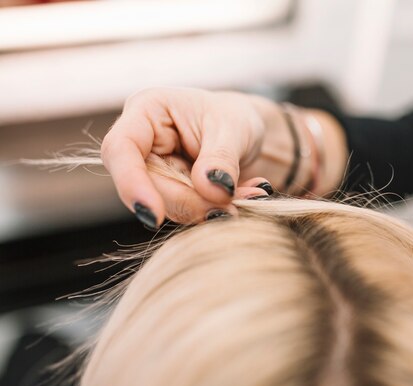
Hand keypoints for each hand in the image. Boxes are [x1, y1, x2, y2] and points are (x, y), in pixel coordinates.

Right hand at [101, 87, 347, 226]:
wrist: (262, 134)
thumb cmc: (246, 117)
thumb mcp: (236, 129)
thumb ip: (221, 160)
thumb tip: (211, 192)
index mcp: (148, 113)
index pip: (120, 151)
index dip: (130, 185)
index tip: (152, 216)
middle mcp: (147, 145)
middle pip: (146, 188)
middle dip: (190, 203)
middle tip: (234, 204)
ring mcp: (160, 172)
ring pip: (168, 207)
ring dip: (210, 210)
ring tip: (250, 195)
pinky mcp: (178, 194)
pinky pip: (189, 214)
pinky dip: (218, 214)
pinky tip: (245, 200)